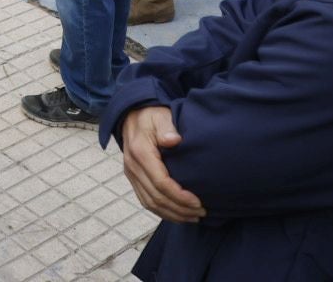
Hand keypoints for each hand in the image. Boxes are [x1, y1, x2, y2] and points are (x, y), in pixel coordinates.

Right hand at [120, 106, 204, 222]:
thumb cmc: (150, 116)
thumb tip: (173, 140)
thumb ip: (167, 127)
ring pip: (150, 203)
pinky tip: (177, 214)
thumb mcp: (160, 116)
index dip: (180, 196)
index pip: (161, 182)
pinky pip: (145, 201)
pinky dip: (161, 211)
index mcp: (140, 153)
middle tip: (201, 212)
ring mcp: (131, 174)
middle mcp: (133, 167)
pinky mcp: (133, 178)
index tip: (198, 201)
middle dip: (180, 209)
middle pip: (156, 197)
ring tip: (192, 217)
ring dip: (172, 214)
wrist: (131, 115)